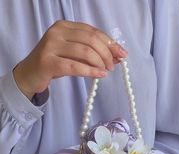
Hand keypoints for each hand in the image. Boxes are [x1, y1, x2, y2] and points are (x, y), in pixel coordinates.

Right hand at [13, 20, 127, 99]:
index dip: (110, 43)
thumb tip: (117, 57)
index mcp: (64, 26)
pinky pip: (75, 66)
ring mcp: (51, 46)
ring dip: (100, 62)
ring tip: (105, 71)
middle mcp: (57, 32)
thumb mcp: (73, 54)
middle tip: (112, 65)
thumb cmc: (54, 63)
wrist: (29, 74)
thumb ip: (91, 52)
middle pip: (90, 40)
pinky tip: (99, 75)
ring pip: (84, 52)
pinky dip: (91, 71)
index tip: (122, 54)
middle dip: (107, 53)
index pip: (92, 31)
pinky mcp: (48, 62)